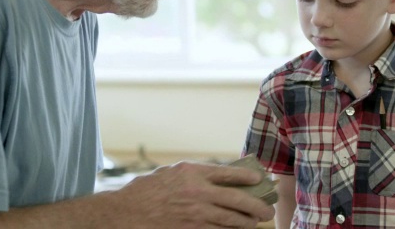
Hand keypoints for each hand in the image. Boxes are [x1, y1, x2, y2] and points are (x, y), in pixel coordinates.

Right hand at [108, 161, 274, 227]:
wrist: (128, 212)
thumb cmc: (148, 189)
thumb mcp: (172, 172)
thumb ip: (195, 174)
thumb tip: (220, 177)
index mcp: (192, 172)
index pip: (228, 173)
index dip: (246, 178)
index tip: (259, 180)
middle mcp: (197, 191)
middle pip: (236, 199)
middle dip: (256, 205)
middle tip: (267, 210)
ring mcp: (195, 212)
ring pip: (230, 219)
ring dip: (246, 222)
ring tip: (255, 221)